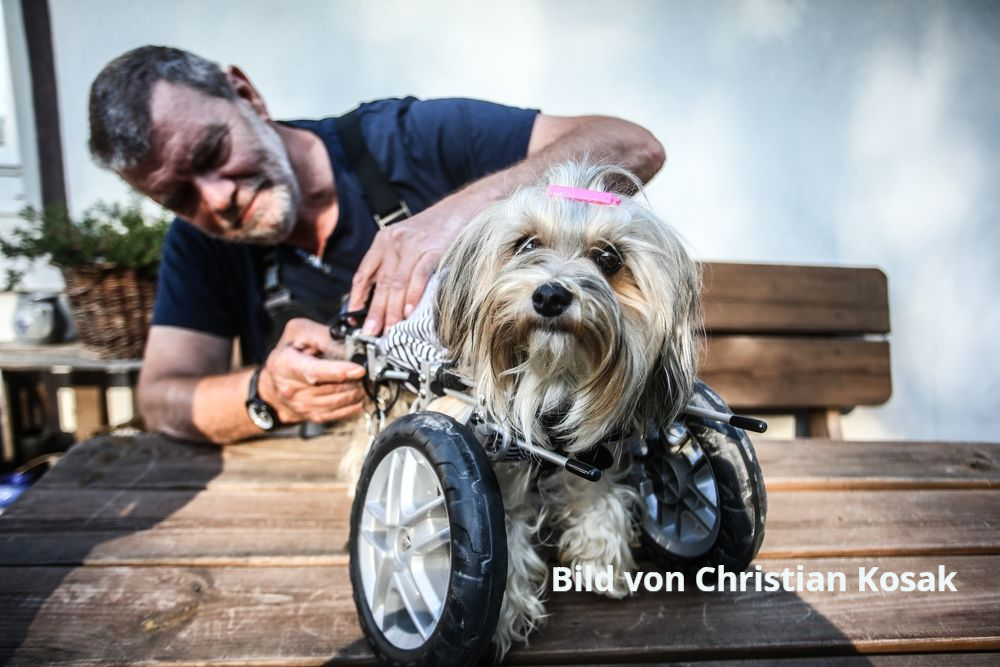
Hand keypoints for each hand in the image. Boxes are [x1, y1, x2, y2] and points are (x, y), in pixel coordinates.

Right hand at [257, 318, 366, 423]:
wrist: (275, 379)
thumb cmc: (289, 351)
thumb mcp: (300, 332)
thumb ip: (325, 337)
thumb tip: (351, 347)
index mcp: (284, 364)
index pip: (314, 372)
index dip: (339, 371)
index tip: (359, 369)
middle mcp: (290, 388)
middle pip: (331, 388)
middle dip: (355, 380)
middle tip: (368, 371)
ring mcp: (299, 406)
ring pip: (338, 402)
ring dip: (357, 392)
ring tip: (363, 381)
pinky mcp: (310, 416)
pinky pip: (337, 414)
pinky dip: (353, 405)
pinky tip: (359, 396)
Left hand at [348, 208, 456, 334]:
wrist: (460, 209)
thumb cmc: (433, 230)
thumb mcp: (404, 241)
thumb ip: (392, 265)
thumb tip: (382, 299)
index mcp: (383, 241)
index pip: (363, 274)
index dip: (357, 299)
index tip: (355, 320)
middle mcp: (395, 242)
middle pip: (382, 284)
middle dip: (376, 312)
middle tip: (372, 332)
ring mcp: (414, 246)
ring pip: (398, 283)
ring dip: (394, 310)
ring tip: (391, 329)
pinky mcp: (434, 249)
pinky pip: (420, 275)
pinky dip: (414, 295)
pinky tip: (410, 311)